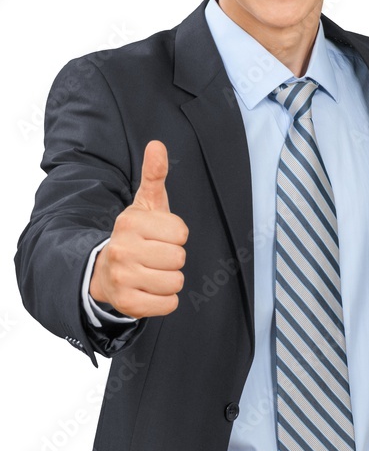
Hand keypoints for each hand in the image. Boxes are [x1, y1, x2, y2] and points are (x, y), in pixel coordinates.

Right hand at [90, 140, 188, 317]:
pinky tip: (149, 290)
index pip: (181, 233)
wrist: (105, 271)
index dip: (175, 236)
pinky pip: (169, 304)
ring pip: (176, 282)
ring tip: (152, 273)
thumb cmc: (136, 235)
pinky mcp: (127, 304)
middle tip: (154, 256)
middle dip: (173, 259)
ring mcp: (122, 278)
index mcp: (129, 222)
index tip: (159, 236)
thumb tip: (157, 145)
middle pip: (179, 258)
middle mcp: (122, 249)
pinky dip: (165, 300)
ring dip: (170, 280)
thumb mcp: (145, 204)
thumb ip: (154, 175)